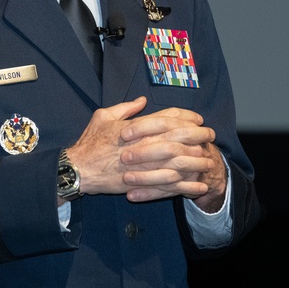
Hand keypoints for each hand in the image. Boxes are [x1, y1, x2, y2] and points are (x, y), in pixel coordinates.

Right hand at [64, 98, 218, 203]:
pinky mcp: (142, 183)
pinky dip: (186, 187)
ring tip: (210, 160)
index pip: (167, 118)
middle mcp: (142, 144)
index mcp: (136, 127)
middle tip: (211, 135)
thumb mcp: (103, 116)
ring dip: (196, 161)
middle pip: (178, 138)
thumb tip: (142, 100)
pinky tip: (199, 187)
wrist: (78, 169)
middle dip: (197, 136)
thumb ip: (125, 108)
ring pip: (177, 162)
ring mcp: (143, 165)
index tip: (198, 119)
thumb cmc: (89, 142)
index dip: (186, 117)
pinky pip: (169, 186)